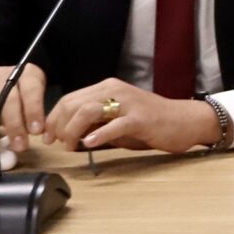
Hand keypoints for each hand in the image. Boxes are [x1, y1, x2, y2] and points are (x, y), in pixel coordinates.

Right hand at [0, 64, 47, 150]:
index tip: (36, 131)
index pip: (30, 89)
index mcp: (24, 75)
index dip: (34, 110)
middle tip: (19, 145)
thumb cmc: (18, 99)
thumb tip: (34, 135)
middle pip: (6, 97)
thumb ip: (32, 116)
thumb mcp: (30, 103)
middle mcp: (1, 77)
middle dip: (14, 123)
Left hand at [43, 79, 222, 153]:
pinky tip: (91, 143)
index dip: (53, 119)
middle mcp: (116, 90)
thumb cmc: (150, 123)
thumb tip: (66, 133)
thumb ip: (94, 122)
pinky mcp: (141, 118)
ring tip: (72, 146)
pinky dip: (99, 135)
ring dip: (73, 131)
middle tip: (59, 144)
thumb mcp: (117, 119)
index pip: (69, 99)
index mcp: (108, 88)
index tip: (48, 137)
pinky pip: (115, 124)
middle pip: (74, 104)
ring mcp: (129, 103)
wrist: (185, 121)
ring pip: (88, 111)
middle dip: (59, 126)